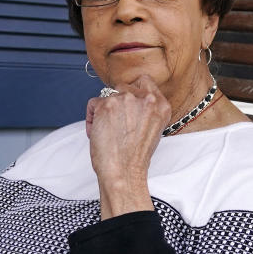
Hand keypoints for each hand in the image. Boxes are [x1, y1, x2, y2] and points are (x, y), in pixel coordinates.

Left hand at [85, 75, 171, 218]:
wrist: (124, 172)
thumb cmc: (135, 157)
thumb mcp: (152, 129)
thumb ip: (146, 111)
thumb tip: (129, 100)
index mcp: (161, 105)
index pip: (145, 81)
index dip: (132, 92)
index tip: (126, 106)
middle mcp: (146, 99)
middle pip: (123, 87)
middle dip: (116, 103)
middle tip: (115, 124)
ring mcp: (126, 100)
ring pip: (107, 95)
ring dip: (103, 111)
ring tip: (106, 131)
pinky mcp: (107, 105)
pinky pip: (93, 103)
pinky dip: (91, 118)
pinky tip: (96, 133)